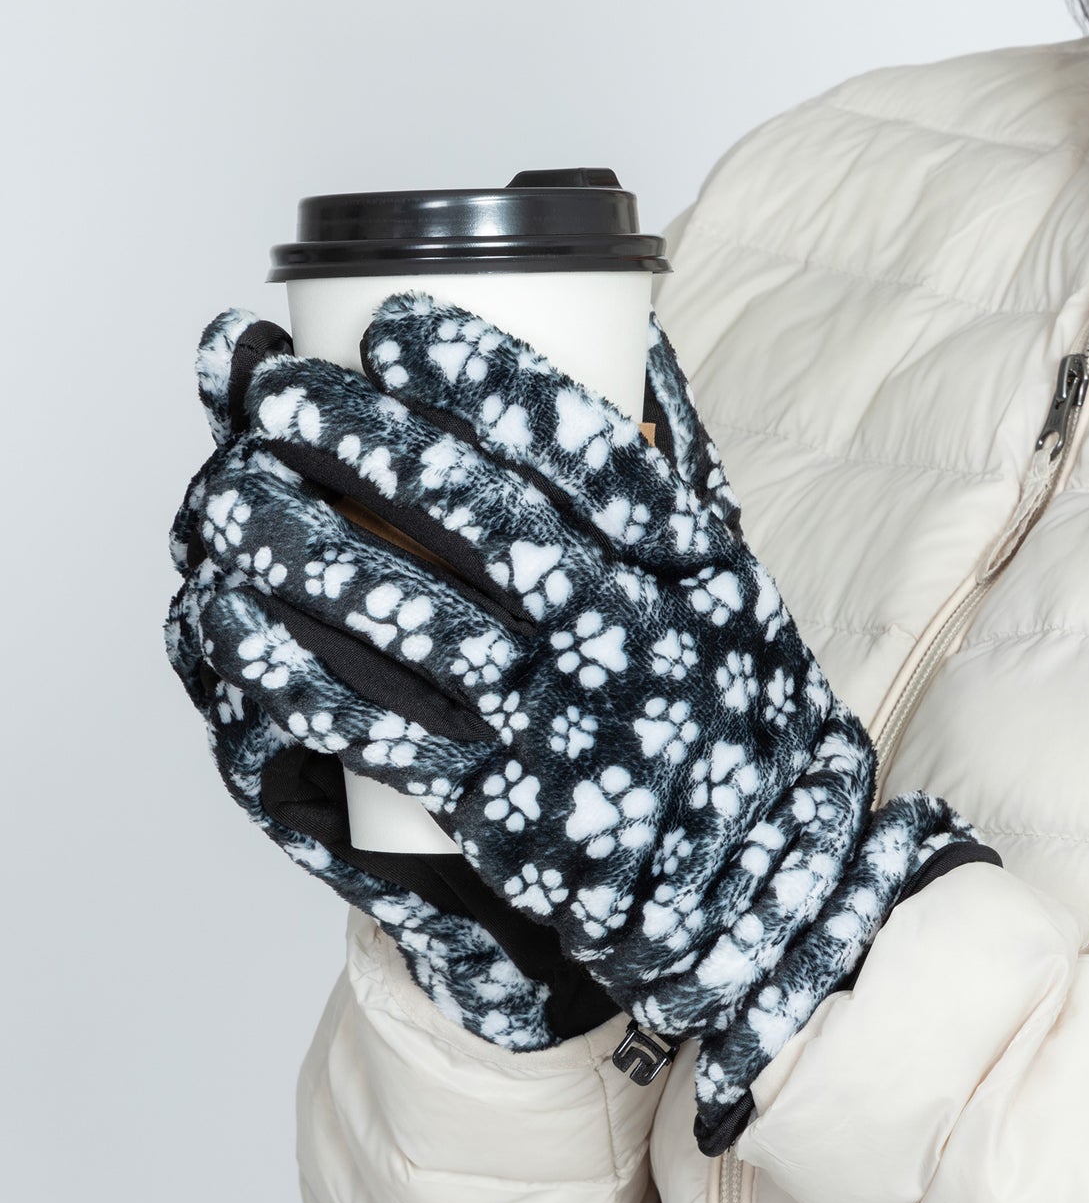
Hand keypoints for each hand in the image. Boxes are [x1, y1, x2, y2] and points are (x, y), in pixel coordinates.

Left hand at [191, 293, 997, 1150]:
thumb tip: (629, 336)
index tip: (393, 329)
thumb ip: (676, 466)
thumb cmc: (729, 701)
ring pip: (406, 615)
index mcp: (689, 567)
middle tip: (278, 390)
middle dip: (359, 437)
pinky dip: (286, 669)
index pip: (584, 450)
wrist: (750, 872)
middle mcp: (630, 637)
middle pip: (476, 517)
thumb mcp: (731, 579)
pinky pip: (374, 727)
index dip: (481, 378)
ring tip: (229, 486)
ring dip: (297, 542)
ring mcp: (562, 726)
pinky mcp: (502, 807)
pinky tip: (225, 617)